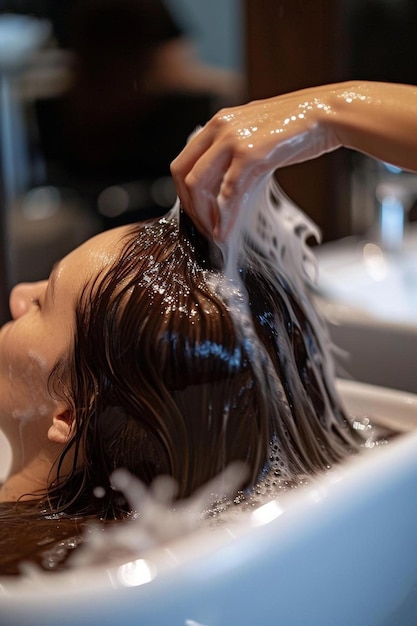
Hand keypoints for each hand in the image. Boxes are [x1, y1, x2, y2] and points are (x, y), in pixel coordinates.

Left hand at [171, 81, 416, 240]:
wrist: (328, 114)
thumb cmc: (297, 127)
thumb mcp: (255, 133)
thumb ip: (234, 151)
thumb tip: (223, 185)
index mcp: (217, 122)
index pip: (183, 161)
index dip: (184, 193)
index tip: (198, 213)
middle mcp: (219, 127)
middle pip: (183, 175)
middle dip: (190, 207)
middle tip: (204, 228)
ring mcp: (233, 139)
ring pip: (199, 185)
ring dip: (203, 215)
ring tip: (215, 233)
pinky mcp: (251, 154)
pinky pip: (228, 192)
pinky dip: (225, 216)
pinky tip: (227, 231)